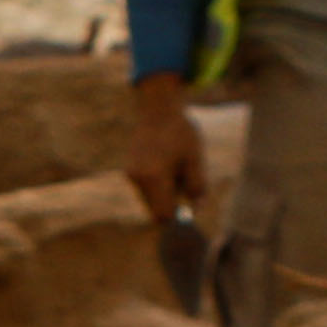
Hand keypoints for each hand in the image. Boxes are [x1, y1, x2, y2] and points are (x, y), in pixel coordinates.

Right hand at [126, 74, 206, 227]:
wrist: (158, 109)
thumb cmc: (181, 133)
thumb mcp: (196, 159)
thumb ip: (197, 187)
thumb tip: (195, 210)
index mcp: (154, 177)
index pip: (163, 215)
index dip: (178, 217)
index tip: (190, 209)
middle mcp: (138, 179)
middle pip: (155, 210)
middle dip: (172, 205)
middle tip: (186, 183)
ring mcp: (131, 175)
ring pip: (149, 200)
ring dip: (165, 194)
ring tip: (176, 168)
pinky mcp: (129, 170)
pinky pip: (145, 189)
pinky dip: (158, 185)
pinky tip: (166, 164)